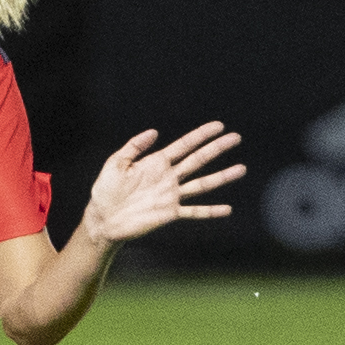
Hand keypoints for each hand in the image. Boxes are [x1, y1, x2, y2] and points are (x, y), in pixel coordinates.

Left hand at [80, 121, 245, 244]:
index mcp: (156, 163)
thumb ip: (134, 146)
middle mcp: (168, 177)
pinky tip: (227, 209)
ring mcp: (171, 195)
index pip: (184, 145)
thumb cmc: (106, 190)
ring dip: (222, 177)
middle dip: (216, 149)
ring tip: (241, 169)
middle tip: (236, 138)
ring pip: (202, 184)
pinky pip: (194, 211)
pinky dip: (210, 211)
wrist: (103, 218)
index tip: (219, 126)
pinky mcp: (170, 213)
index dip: (201, 135)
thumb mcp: (116, 163)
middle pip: (198, 160)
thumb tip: (155, 132)